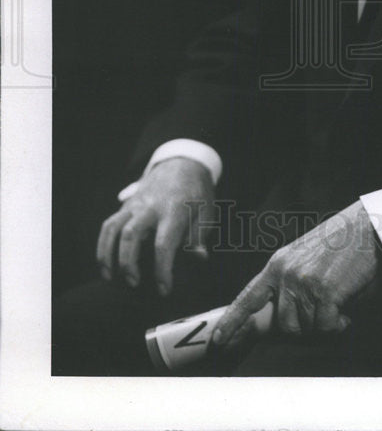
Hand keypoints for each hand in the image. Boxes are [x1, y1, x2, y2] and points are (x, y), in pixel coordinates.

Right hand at [96, 157, 214, 295]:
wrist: (183, 163)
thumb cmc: (197, 194)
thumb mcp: (206, 212)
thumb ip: (199, 236)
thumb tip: (200, 258)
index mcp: (175, 210)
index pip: (164, 244)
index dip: (162, 269)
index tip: (163, 289)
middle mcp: (152, 206)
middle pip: (131, 235)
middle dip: (128, 263)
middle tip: (134, 284)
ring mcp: (136, 204)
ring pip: (114, 228)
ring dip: (108, 254)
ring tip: (110, 277)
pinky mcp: (127, 204)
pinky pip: (109, 224)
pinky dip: (103, 244)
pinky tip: (105, 263)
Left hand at [213, 200, 377, 343]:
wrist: (366, 227)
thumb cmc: (341, 243)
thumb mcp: (305, 256)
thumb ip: (291, 283)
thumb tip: (288, 317)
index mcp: (278, 264)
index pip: (249, 297)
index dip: (232, 321)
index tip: (218, 340)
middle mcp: (286, 274)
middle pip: (283, 325)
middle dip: (303, 327)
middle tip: (322, 315)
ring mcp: (304, 283)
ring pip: (305, 328)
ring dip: (322, 324)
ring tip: (336, 307)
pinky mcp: (324, 292)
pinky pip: (325, 326)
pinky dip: (338, 324)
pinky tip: (345, 311)